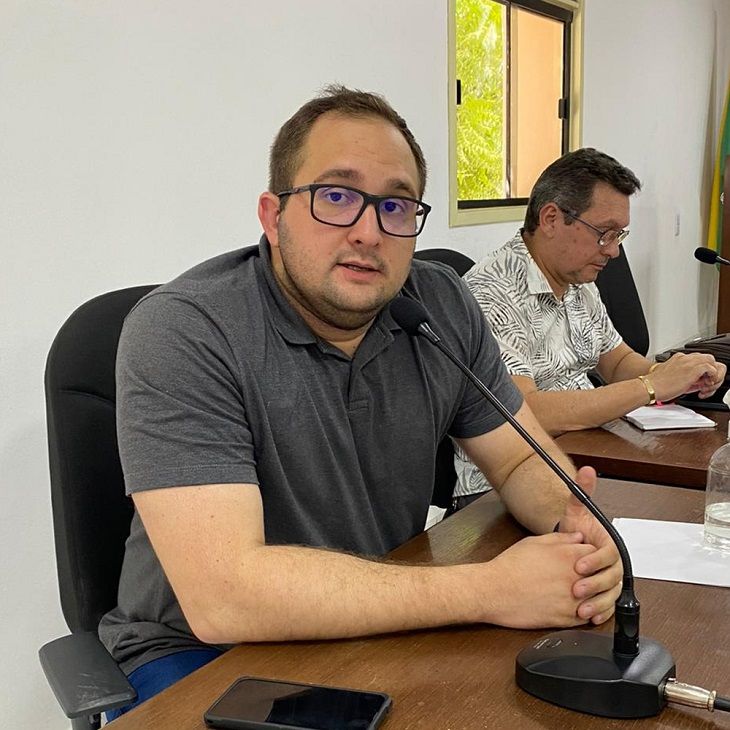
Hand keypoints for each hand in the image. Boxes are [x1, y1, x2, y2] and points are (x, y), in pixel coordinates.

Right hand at [484, 531, 596, 628]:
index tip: (586, 560)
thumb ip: (560, 539)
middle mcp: (575, 578)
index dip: (591, 556)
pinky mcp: (566, 619)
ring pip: (598, 599)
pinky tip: (576, 606)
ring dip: (593, 596)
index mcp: (568, 556)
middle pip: (601, 576)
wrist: (494, 590)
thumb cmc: (510, 566)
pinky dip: (586, 612)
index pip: (597, 554)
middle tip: (587, 577)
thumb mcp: (534, 542)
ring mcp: (572, 600)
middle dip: (595, 576)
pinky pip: (587, 617)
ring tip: (583, 593)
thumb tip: (578, 537)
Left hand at [558, 466, 622, 624]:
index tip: (579, 564)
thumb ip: (582, 490)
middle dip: (594, 584)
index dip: (595, 560)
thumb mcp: (576, 510)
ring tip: (580, 607)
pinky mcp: (604, 595)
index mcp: (610, 546)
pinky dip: (599, 612)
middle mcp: (613, 565)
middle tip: (576, 587)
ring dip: (597, 603)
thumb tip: (586, 470)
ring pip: (610, 595)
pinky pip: (606, 606)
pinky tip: (589, 617)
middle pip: (611, 578)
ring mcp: (609, 581)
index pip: (609, 555)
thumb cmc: (576, 529)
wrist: (569, 544)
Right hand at [651, 352, 724, 400]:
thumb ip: (684, 377)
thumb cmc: (656, 385)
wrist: (650, 387)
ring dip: (711, 373)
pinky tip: (705, 384)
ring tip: (705, 384)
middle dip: (709, 369)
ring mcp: (688, 362)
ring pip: (711, 360)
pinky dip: (712, 376)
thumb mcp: (672, 378)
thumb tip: (696, 382)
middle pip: (706, 357)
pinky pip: (711, 368)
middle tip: (704, 382)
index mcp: (677, 358)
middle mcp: (684, 357)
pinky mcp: (693, 369)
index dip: (701, 369)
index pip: (697, 359)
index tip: (699, 380)